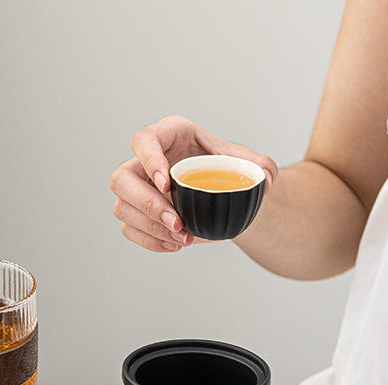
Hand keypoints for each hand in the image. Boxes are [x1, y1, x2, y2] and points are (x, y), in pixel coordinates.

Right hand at [110, 116, 277, 252]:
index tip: (167, 184)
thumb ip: (261, 166)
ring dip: (151, 228)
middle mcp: (144, 161)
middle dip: (147, 204)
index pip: (143, 140)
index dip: (149, 160)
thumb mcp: (247, 163)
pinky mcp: (134, 213)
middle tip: (177, 222)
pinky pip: (128, 229)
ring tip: (183, 238)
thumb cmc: (226, 169)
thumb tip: (266, 180)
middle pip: (121, 179)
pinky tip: (174, 245)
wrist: (222, 193)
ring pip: (122, 207)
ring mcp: (135, 189)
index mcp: (169, 136)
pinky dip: (150, 241)